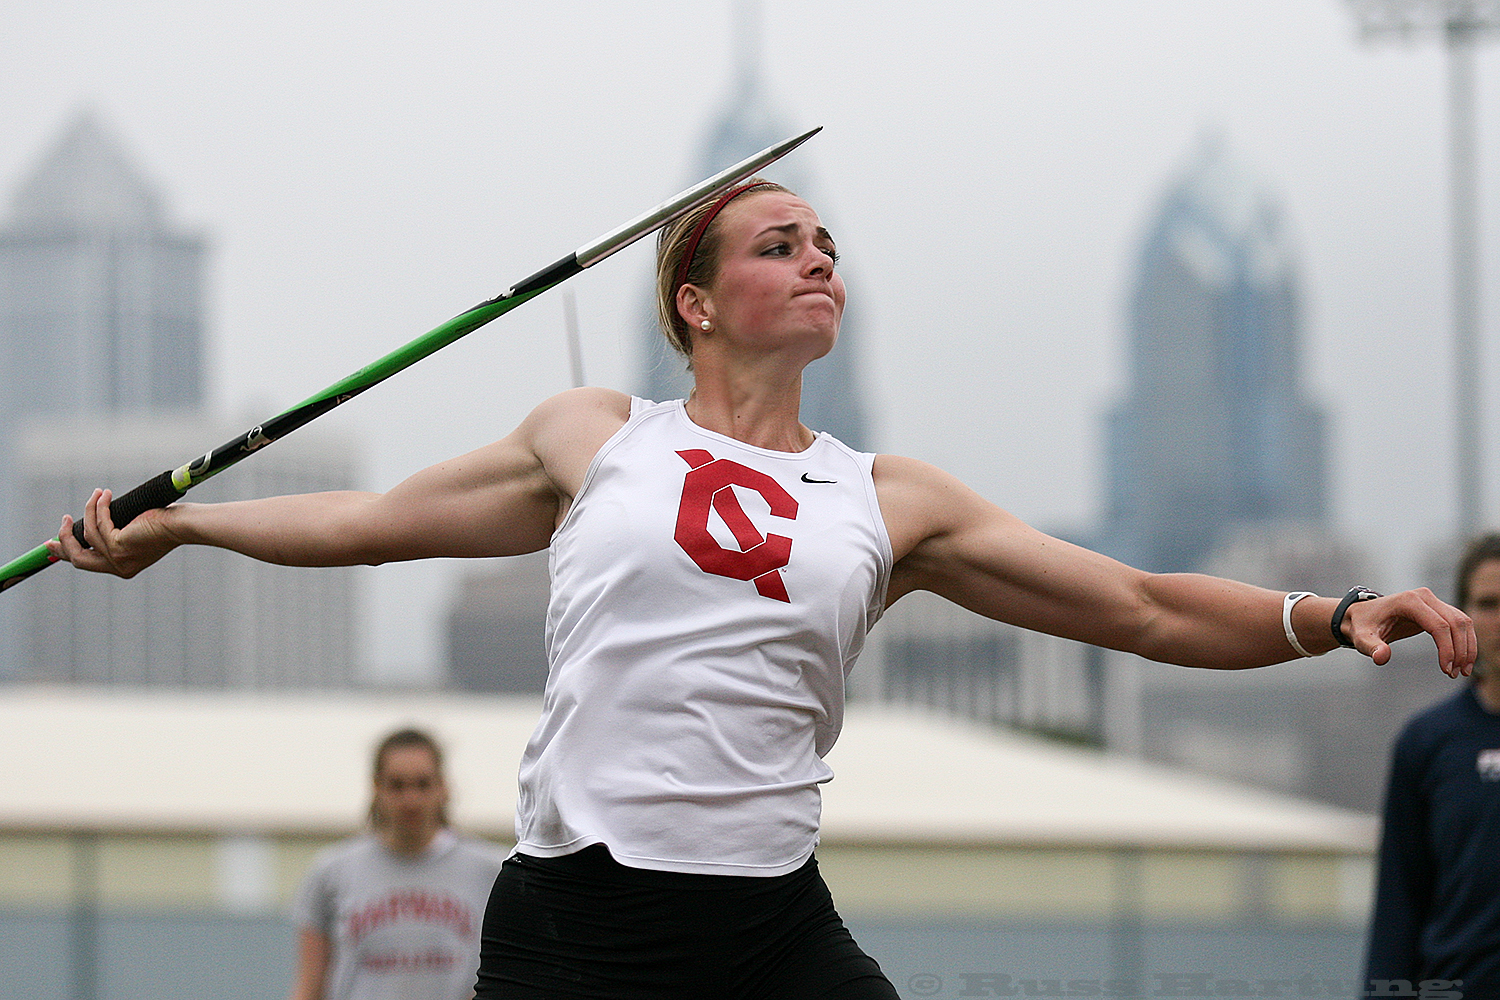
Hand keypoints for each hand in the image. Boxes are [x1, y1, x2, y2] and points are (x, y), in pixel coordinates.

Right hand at [44, 488, 179, 578]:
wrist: (183, 525)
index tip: (53, 542)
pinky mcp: (119, 545)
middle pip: (78, 558)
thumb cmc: (166, 524)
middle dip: (64, 539)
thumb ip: (115, 533)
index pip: (87, 563)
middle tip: (63, 520)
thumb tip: (92, 522)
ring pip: (87, 535)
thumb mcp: (135, 532)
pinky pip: (99, 523)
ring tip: (98, 493)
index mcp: (122, 568)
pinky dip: (99, 506)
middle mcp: (119, 568)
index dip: (68, 552)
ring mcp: (118, 559)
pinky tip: (105, 494)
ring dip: (89, 510)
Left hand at [1342, 587, 1473, 676]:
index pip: (1439, 625)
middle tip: (1457, 674)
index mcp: (1409, 601)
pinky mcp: (1437, 609)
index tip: (1446, 670)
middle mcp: (1424, 597)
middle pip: (1455, 623)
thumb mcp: (1362, 638)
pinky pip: (1459, 623)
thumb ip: (1371, 647)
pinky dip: (1465, 641)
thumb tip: (1382, 657)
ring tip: (1462, 671)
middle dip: (1461, 650)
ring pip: (1462, 622)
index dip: (1447, 649)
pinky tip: (1462, 661)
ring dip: (1467, 647)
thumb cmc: (1362, 627)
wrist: (1362, 616)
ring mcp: (1433, 601)